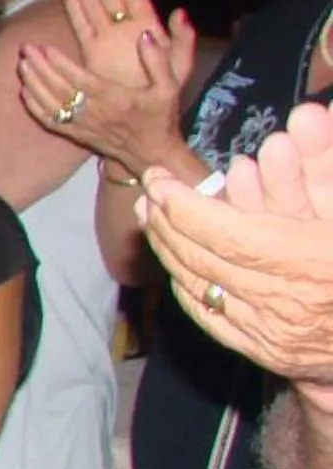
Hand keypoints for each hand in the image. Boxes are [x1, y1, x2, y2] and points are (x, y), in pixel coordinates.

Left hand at [15, 0, 194, 167]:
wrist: (151, 153)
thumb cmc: (160, 117)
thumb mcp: (170, 87)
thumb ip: (158, 61)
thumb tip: (145, 35)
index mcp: (114, 98)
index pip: (80, 79)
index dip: (60, 64)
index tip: (44, 47)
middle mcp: (93, 112)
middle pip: (58, 89)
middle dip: (39, 68)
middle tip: (25, 48)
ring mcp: (82, 125)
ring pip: (49, 104)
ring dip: (32, 84)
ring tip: (22, 63)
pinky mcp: (75, 134)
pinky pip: (49, 121)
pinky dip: (33, 106)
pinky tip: (24, 91)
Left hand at [140, 131, 332, 385]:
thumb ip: (324, 165)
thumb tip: (304, 117)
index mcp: (310, 260)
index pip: (224, 231)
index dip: (184, 203)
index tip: (162, 178)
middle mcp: (285, 301)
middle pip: (201, 258)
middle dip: (168, 221)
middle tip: (152, 190)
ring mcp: (271, 331)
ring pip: (199, 286)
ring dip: (169, 248)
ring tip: (155, 216)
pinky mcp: (265, 351)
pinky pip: (209, 316)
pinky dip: (187, 285)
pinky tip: (177, 262)